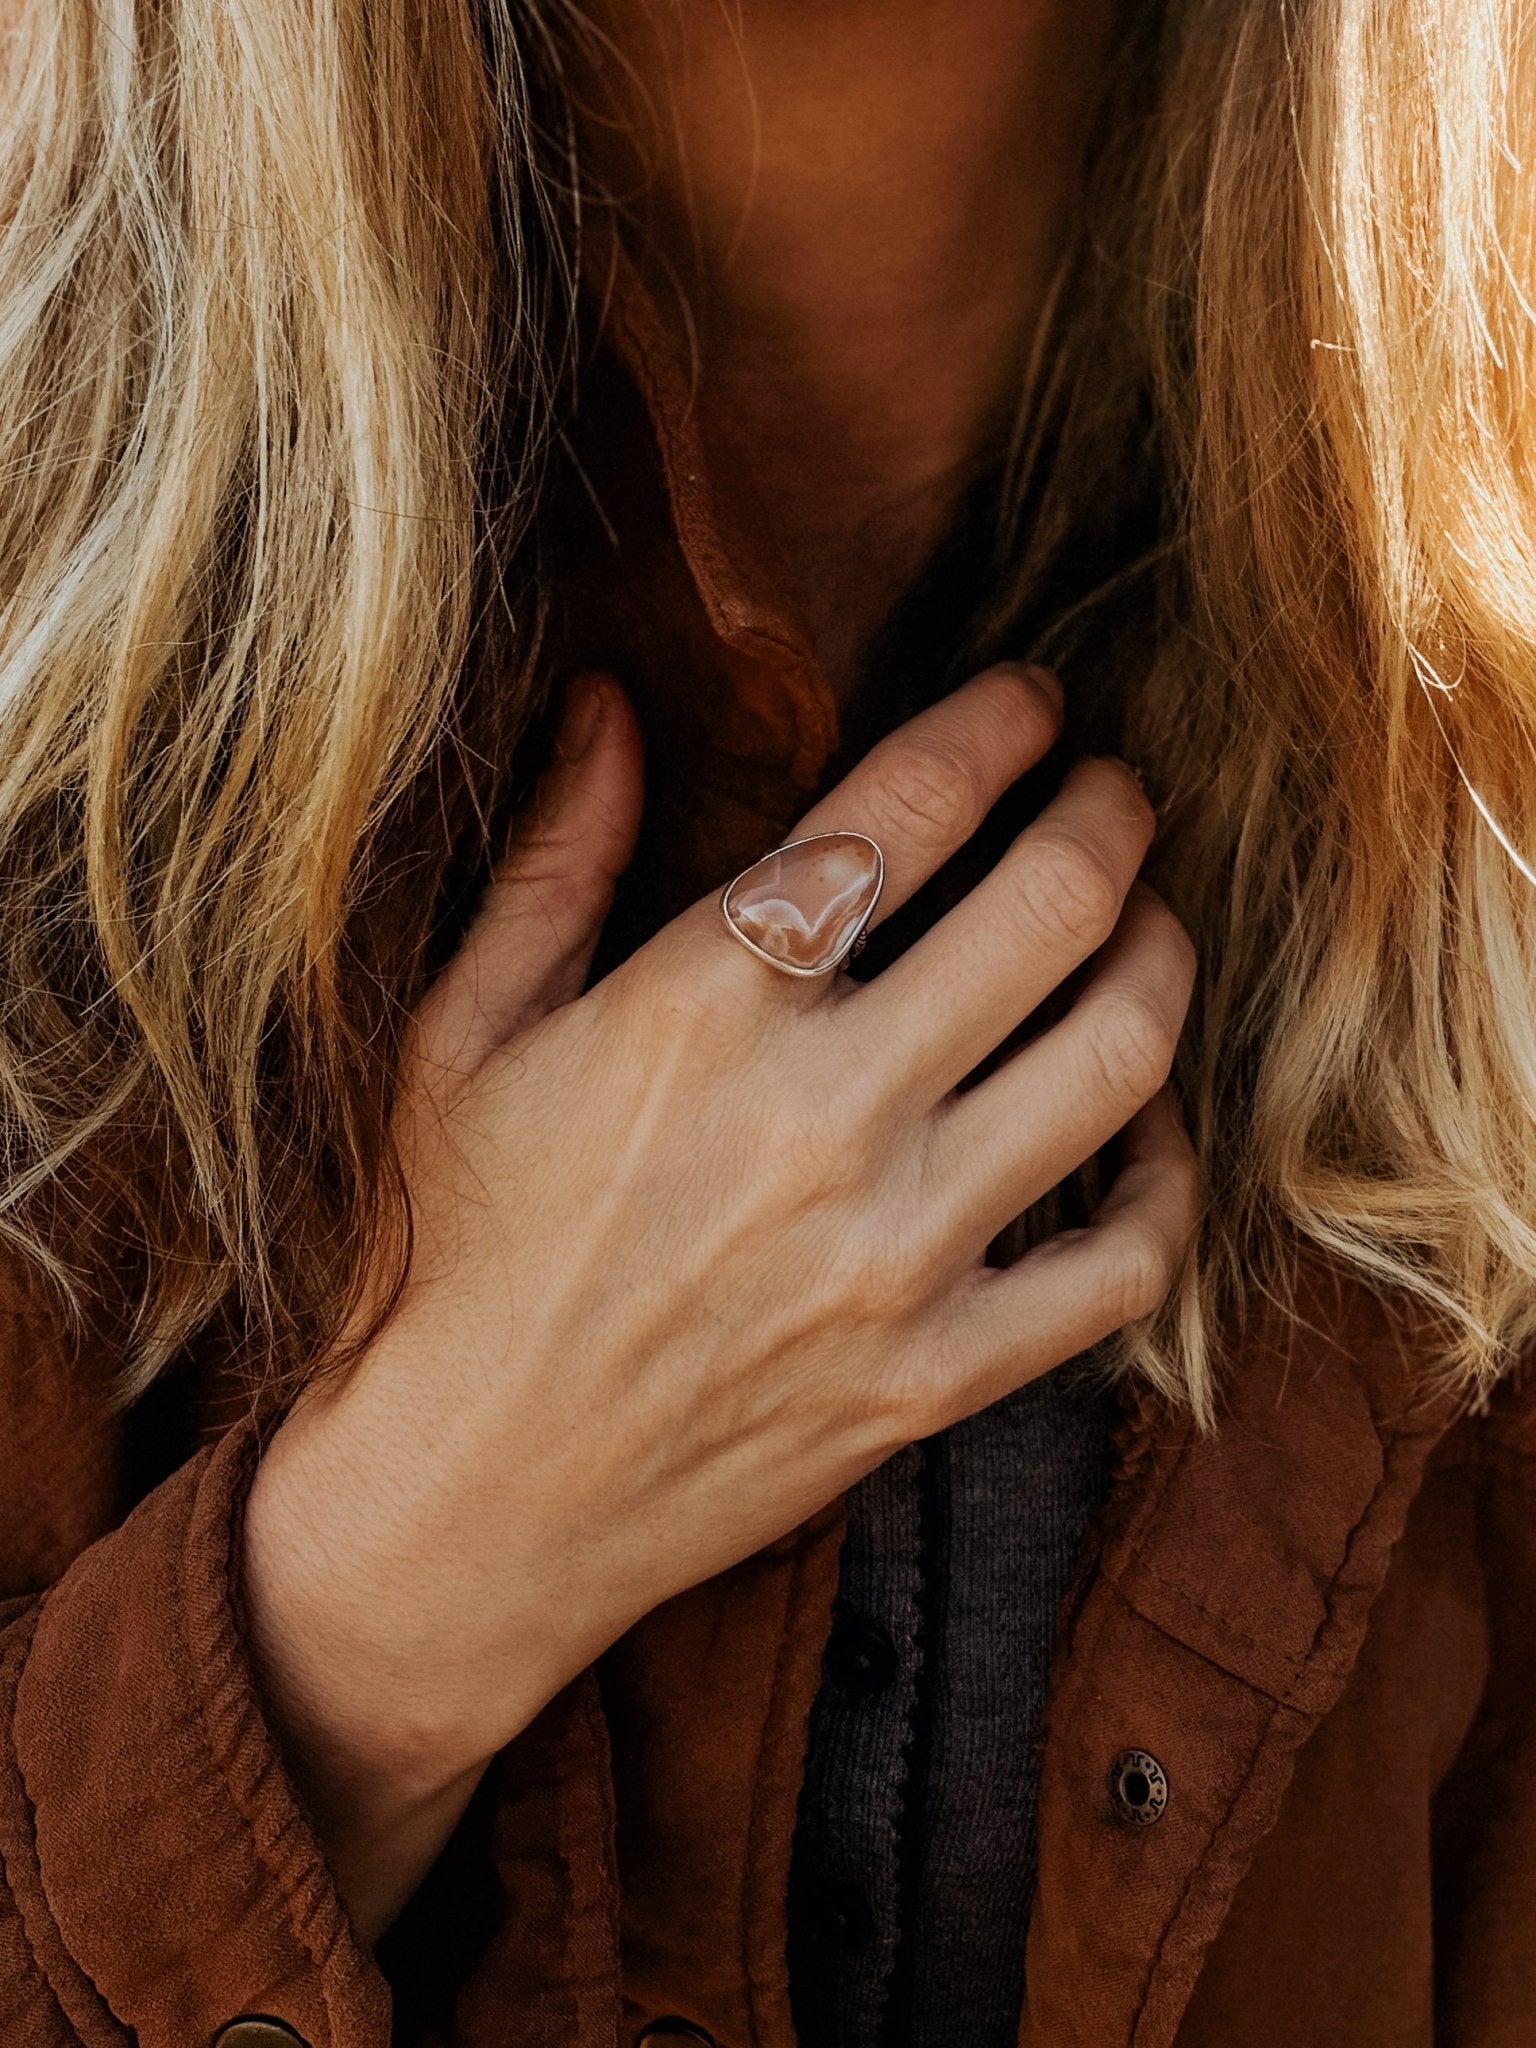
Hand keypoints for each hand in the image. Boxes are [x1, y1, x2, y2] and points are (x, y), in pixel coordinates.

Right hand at [244, 662, 1197, 1939]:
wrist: (466, 1501)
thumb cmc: (452, 1252)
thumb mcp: (458, 1035)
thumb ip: (554, 859)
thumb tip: (610, 701)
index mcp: (702, 1004)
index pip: (907, 809)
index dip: (1000, 723)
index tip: (1036, 701)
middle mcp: (824, 1114)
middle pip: (1050, 909)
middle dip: (1110, 817)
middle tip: (1116, 795)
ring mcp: (898, 1255)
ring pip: (1117, 1063)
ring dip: (1160, 964)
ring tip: (1148, 929)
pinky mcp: (938, 1375)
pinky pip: (1122, 1264)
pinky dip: (1165, 1183)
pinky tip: (1141, 1130)